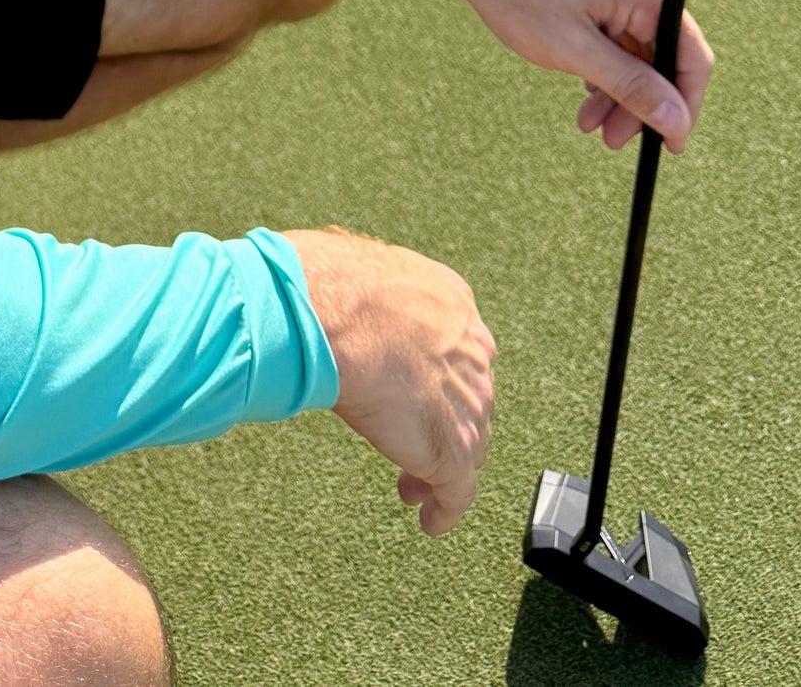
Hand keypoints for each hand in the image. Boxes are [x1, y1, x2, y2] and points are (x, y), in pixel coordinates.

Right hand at [286, 227, 495, 535]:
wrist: (332, 312)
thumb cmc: (328, 284)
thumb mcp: (367, 277)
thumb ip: (376, 301)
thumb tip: (341, 307)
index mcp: (453, 303)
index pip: (461, 353)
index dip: (442, 382)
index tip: (422, 398)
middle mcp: (473, 354)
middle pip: (470, 402)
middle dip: (446, 425)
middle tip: (418, 446)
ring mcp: (467, 404)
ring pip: (467, 447)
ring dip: (441, 469)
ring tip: (412, 488)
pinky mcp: (451, 449)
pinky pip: (457, 491)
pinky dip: (445, 511)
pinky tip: (429, 522)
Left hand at [434, 0, 714, 153]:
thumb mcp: (575, 51)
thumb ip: (631, 87)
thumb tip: (677, 122)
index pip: (691, 56)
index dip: (683, 105)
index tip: (670, 145)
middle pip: (663, 52)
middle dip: (638, 101)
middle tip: (612, 138)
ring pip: (640, 42)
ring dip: (618, 84)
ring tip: (588, 121)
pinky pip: (623, 24)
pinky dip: (606, 57)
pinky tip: (585, 85)